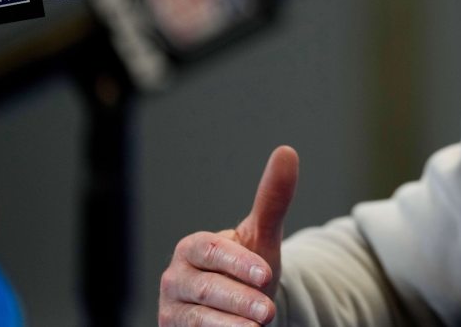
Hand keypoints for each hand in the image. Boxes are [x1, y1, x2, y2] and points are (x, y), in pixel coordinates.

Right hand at [159, 145, 298, 325]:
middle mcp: (176, 278)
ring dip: (230, 326)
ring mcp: (173, 309)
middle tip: (268, 312)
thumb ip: (273, 197)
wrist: (243, 306)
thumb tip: (287, 151)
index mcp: (193, 248)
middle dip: (239, 300)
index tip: (266, 274)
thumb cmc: (250, 266)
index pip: (212, 252)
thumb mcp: (263, 234)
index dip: (238, 263)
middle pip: (206, 289)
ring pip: (198, 319)